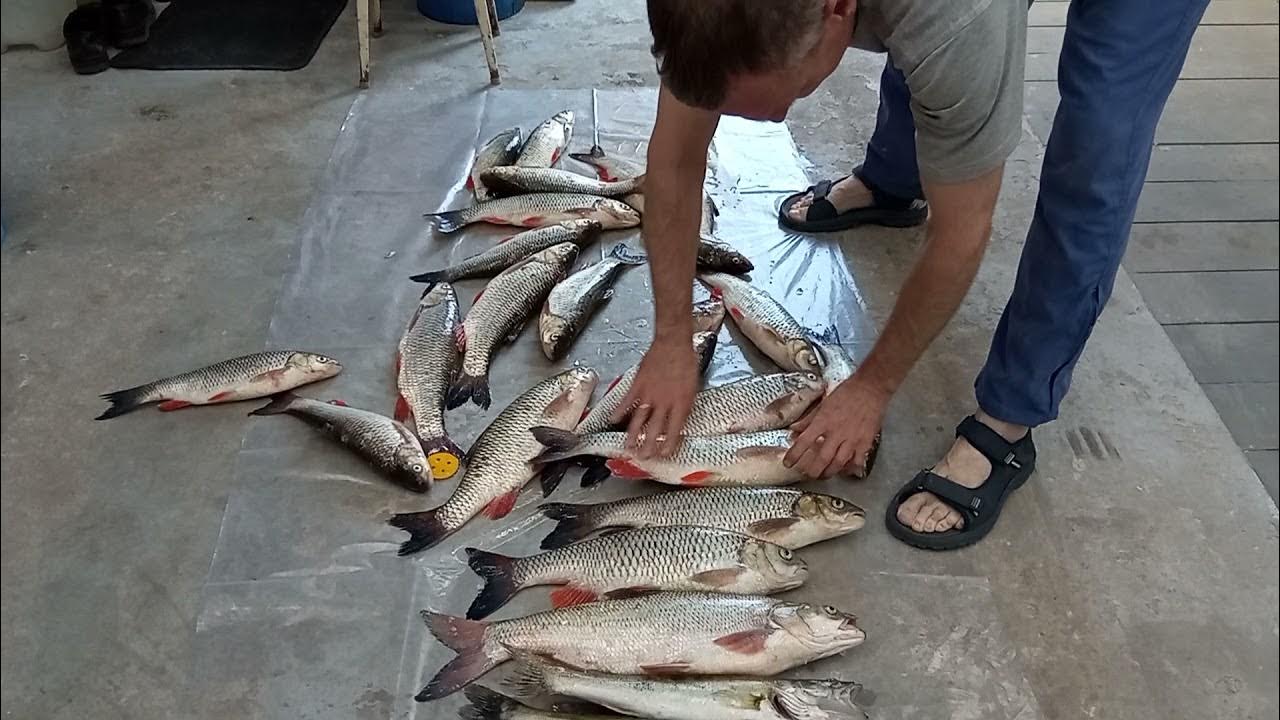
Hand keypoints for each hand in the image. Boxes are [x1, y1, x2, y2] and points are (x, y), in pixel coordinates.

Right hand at [612, 335, 697, 458]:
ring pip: (639, 419)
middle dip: (648, 446)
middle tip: (643, 458)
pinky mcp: (638, 385)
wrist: (673, 343)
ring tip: (628, 447)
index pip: (674, 430)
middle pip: (655, 429)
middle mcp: (664, 402)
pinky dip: (619, 411)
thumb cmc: (686, 361)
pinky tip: (613, 420)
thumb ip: (685, 404)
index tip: (665, 454)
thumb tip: (680, 419)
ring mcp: (650, 394)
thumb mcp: (693, 387)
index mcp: (681, 403)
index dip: (669, 444)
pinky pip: (627, 401)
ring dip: (633, 435)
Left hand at [783, 373, 888, 478]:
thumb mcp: (823, 403)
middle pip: (821, 459)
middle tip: (807, 474)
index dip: (794, 455)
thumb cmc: (847, 392)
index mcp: (823, 421)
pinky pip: (856, 461)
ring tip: (823, 475)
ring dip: (828, 472)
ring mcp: (852, 439)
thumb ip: (808, 419)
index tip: (788, 463)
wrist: (871, 388)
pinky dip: (849, 469)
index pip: (804, 441)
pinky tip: (844, 471)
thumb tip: (795, 429)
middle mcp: (836, 432)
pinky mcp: (865, 442)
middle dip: (812, 471)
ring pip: (838, 463)